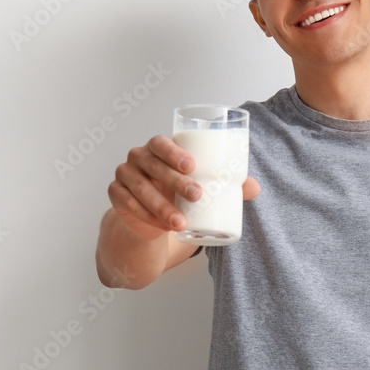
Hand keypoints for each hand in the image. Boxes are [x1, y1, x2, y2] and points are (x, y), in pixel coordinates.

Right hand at [108, 134, 259, 239]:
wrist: (152, 212)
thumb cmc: (178, 190)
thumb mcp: (200, 184)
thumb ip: (225, 184)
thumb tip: (254, 187)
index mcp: (158, 147)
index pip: (161, 142)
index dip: (174, 152)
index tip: (192, 166)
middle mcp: (138, 157)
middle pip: (153, 165)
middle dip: (174, 181)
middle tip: (197, 195)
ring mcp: (124, 175)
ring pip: (140, 189)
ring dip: (161, 206)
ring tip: (181, 222)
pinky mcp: (115, 195)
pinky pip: (127, 204)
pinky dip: (145, 216)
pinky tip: (161, 227)